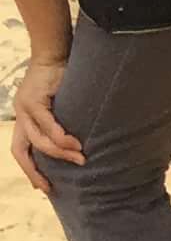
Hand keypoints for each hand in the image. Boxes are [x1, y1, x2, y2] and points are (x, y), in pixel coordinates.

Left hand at [13, 59, 81, 194]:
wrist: (55, 52)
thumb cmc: (61, 81)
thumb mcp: (59, 109)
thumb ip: (61, 127)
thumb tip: (78, 150)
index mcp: (24, 118)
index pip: (20, 150)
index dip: (29, 170)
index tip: (42, 188)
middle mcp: (20, 114)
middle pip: (22, 150)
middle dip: (36, 171)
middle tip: (53, 187)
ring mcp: (24, 107)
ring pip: (38, 140)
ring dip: (59, 153)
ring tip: (80, 158)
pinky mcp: (34, 99)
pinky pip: (47, 125)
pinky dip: (61, 137)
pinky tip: (75, 144)